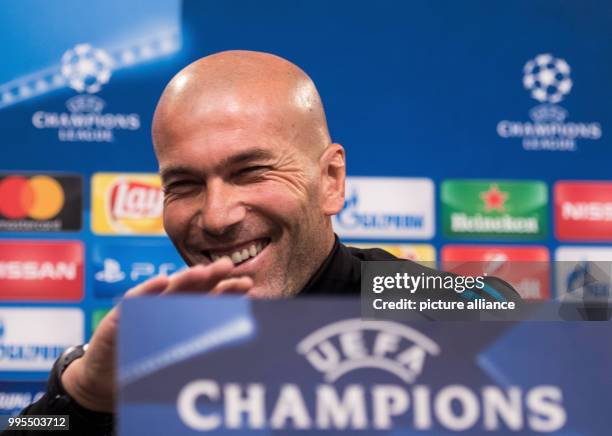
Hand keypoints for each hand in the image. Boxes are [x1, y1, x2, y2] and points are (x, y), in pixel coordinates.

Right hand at [61, 257, 251, 411]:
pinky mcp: (120, 317)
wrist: (107, 380)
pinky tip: (161, 281)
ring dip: (184, 280)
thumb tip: (243, 333)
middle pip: (193, 288)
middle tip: (227, 267)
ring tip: (201, 272)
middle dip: (211, 277)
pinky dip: (147, 291)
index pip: (210, 298)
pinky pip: (135, 301)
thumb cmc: (148, 363)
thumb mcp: (180, 353)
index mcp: (185, 313)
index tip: (247, 285)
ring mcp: (144, 309)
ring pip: (167, 291)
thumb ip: (204, 340)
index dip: (228, 290)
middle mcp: (167, 306)